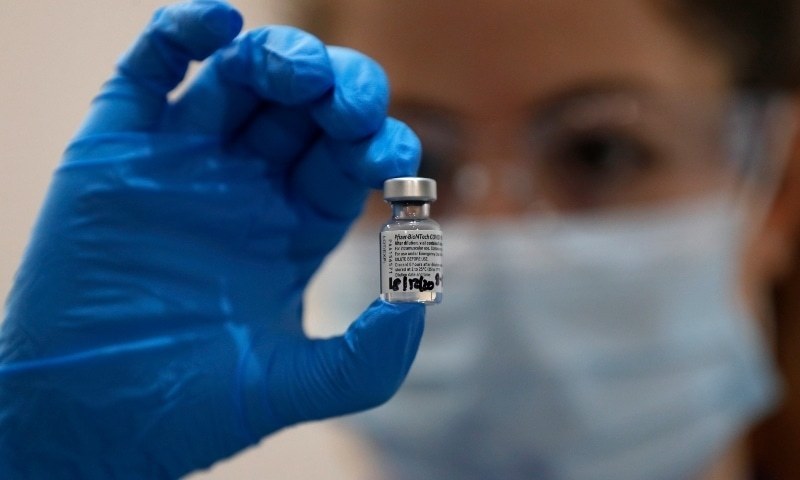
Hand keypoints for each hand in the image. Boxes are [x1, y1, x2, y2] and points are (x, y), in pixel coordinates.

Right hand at [0, 1, 423, 477]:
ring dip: (274, 57)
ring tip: (294, 69)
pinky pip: (150, 71)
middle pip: (304, 110)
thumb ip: (373, 353)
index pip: (348, 159)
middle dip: (336, 92)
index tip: (391, 154)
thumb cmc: (196, 407)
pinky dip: (180, 33)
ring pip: (236, 80)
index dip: (377, 143)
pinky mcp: (118, 150)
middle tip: (347, 100)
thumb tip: (423, 287)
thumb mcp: (299, 384)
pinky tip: (218, 22)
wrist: (94, 419)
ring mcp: (182, 162)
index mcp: (293, 228)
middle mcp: (244, 186)